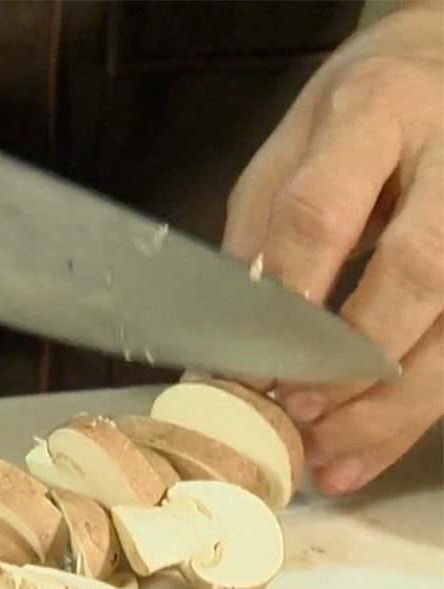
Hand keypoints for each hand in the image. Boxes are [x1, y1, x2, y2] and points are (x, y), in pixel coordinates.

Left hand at [224, 1, 442, 495]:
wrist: (439, 71)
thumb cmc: (350, 115)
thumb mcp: (287, 153)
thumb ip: (260, 237)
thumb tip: (226, 342)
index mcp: (375, 111)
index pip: (324, 211)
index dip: (287, 297)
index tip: (248, 365)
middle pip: (417, 272)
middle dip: (354, 358)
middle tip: (299, 413)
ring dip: (390, 408)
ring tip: (328, 457)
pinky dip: (412, 415)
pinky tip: (366, 452)